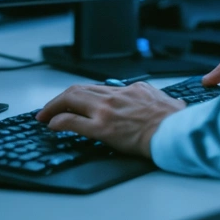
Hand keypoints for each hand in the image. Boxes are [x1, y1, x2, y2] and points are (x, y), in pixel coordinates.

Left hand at [35, 82, 185, 157]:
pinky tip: (52, 125)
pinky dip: (58, 121)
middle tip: (49, 107)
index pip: (99, 87)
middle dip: (60, 97)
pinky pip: (72, 121)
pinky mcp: (103, 128)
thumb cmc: (176, 122)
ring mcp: (107, 110)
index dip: (81, 94)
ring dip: (53, 106)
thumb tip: (173, 104)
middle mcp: (116, 95)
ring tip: (43, 116)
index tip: (74, 101)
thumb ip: (161, 101)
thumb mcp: (170, 102)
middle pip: (80, 89)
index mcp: (133, 89)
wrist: (176, 132)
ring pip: (71, 99)